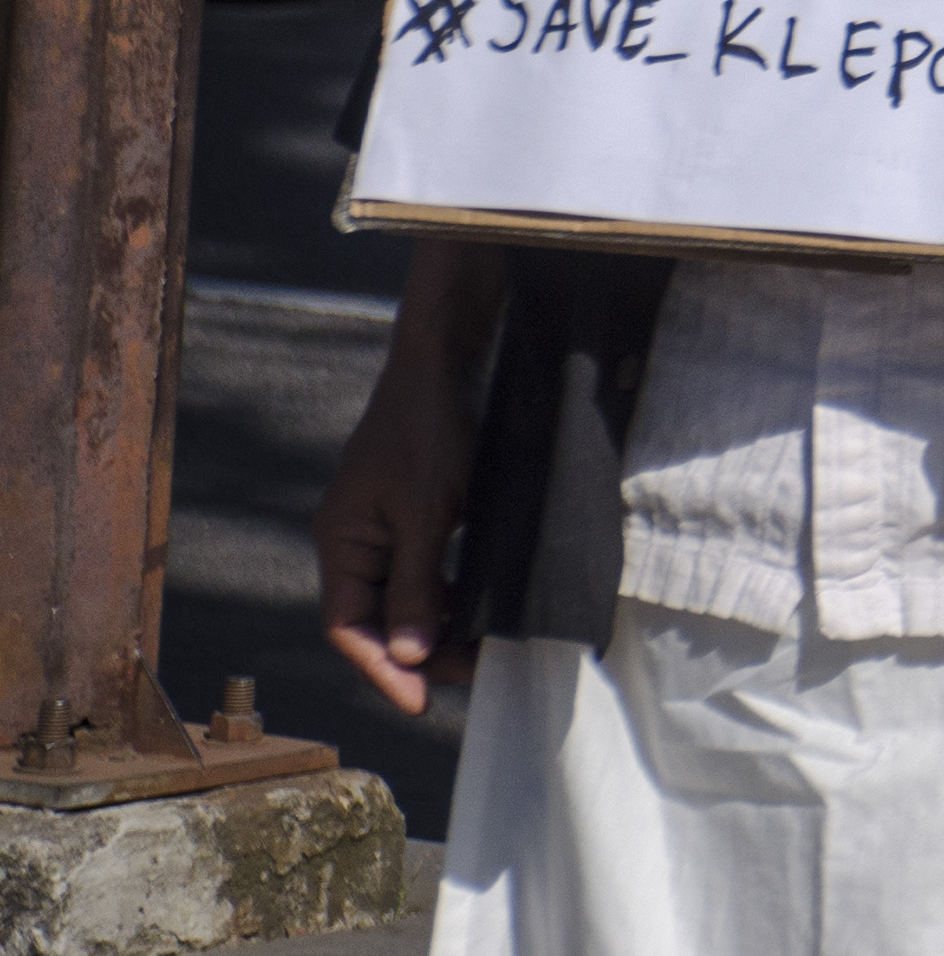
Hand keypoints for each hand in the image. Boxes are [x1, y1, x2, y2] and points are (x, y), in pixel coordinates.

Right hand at [316, 352, 479, 715]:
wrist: (445, 363)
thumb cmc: (430, 428)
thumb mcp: (428, 510)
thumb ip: (417, 584)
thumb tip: (407, 655)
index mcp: (341, 541)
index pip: (348, 625)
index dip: (380, 668)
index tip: (420, 702)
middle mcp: (355, 540)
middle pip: (374, 618)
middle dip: (416, 654)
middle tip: (468, 677)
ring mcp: (383, 528)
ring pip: (403, 597)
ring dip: (436, 627)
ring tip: (479, 654)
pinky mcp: (414, 515)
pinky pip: (424, 571)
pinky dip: (448, 595)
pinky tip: (479, 610)